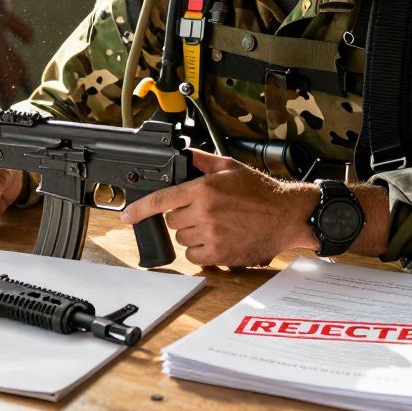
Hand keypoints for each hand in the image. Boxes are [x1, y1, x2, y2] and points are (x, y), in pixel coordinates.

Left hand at [118, 150, 317, 266]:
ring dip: (191, 233)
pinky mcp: (219, 254)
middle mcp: (204, 212)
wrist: (286, 216)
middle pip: (172, 220)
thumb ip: (202, 160)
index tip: (125, 217)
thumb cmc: (261, 191)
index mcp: (204, 189)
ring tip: (215, 224)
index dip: (139, 210)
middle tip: (204, 211)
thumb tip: (184, 154)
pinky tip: (216, 239)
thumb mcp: (230, 167)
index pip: (161, 200)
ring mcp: (211, 235)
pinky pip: (194, 256)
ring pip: (182, 238)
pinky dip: (200, 250)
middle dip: (183, 216)